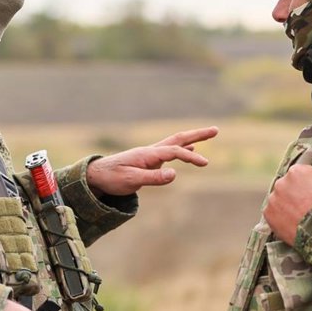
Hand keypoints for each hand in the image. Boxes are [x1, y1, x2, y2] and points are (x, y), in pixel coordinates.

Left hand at [86, 126, 218, 195]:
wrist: (95, 175)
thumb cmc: (111, 178)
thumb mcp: (131, 181)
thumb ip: (153, 178)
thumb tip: (174, 174)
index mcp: (147, 154)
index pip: (174, 151)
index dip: (191, 157)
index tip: (205, 163)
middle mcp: (150, 151)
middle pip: (178, 139)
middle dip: (198, 134)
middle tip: (216, 129)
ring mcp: (149, 155)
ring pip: (175, 143)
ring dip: (192, 139)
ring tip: (209, 135)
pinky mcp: (148, 161)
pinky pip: (169, 152)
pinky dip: (182, 149)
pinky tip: (188, 150)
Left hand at [264, 164, 311, 246]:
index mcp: (296, 171)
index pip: (302, 174)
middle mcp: (281, 182)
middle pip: (290, 187)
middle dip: (299, 194)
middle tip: (311, 206)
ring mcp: (273, 199)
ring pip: (281, 201)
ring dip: (289, 206)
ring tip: (303, 216)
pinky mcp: (268, 215)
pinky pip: (274, 214)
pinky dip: (282, 218)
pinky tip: (294, 223)